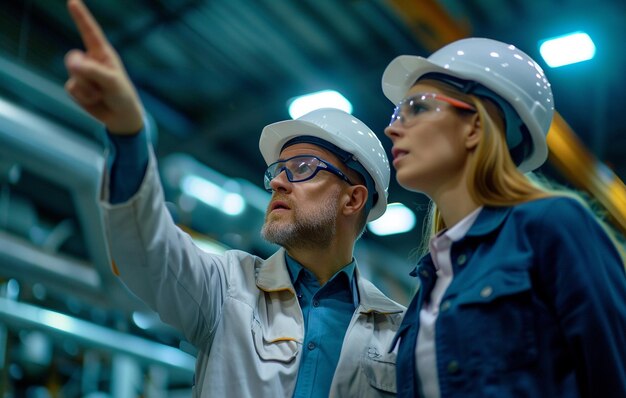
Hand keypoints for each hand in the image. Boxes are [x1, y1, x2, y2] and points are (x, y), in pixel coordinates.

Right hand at [65, 0, 143, 134]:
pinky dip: (83, 98)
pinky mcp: (76, 87)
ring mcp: (81, 74)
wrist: (121, 117)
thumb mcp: (112, 82)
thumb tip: (70, 62)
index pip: (90, 31)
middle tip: (101, 86)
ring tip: (101, 94)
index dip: (81, 16)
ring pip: (72, 76)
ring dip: (87, 89)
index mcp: (103, 53)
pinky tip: (94, 100)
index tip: (73, 1)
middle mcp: (90, 60)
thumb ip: (92, 71)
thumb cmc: (122, 96)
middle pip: (72, 59)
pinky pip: (70, 89)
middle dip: (84, 74)